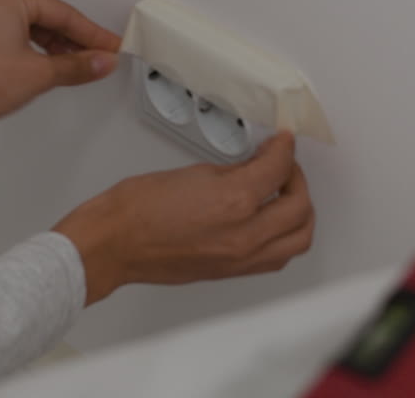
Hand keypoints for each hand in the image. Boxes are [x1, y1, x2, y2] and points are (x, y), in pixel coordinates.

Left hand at [0, 0, 119, 168]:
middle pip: (51, 19)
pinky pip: (21, 39)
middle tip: (101, 56)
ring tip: (83, 66)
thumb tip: (99, 62)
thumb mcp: (39, 74)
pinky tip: (55, 68)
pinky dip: (40, 53)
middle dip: (77, 41)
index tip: (110, 46)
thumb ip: (76, 66)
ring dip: (59, 49)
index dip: (92, 34)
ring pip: (36, 30)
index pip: (64, 14)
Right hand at [53, 132, 313, 304]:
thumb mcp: (194, 173)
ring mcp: (242, 259)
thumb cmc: (138, 209)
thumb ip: (233, 172)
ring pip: (299, 238)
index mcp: (234, 203)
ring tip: (284, 194)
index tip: (282, 141)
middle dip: (297, 179)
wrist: (114, 244)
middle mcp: (245, 235)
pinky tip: (273, 222)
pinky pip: (278, 257)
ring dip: (300, 213)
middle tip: (283, 164)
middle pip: (301, 207)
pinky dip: (285, 237)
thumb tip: (256, 168)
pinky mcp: (233, 272)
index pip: (279, 169)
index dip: (284, 148)